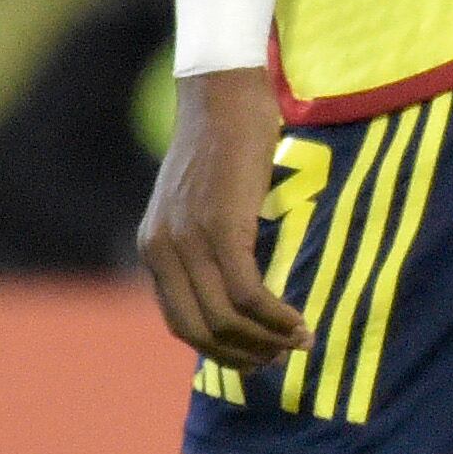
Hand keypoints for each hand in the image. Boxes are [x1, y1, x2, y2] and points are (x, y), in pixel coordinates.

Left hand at [138, 68, 306, 365]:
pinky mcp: (221, 226)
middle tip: (281, 358)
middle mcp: (162, 249)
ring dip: (265, 339)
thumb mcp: (203, 202)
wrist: (224, 94)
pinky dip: (276, 315)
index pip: (180, 323)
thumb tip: (241, 291)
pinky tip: (298, 320)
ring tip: (299, 342)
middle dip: (243, 354)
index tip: (256, 357)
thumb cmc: (225, 144)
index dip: (220, 350)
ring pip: (225, 317)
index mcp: (153, 248)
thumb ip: (207, 244)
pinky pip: (248, 291)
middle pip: (200, 330)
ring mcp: (189, 239)